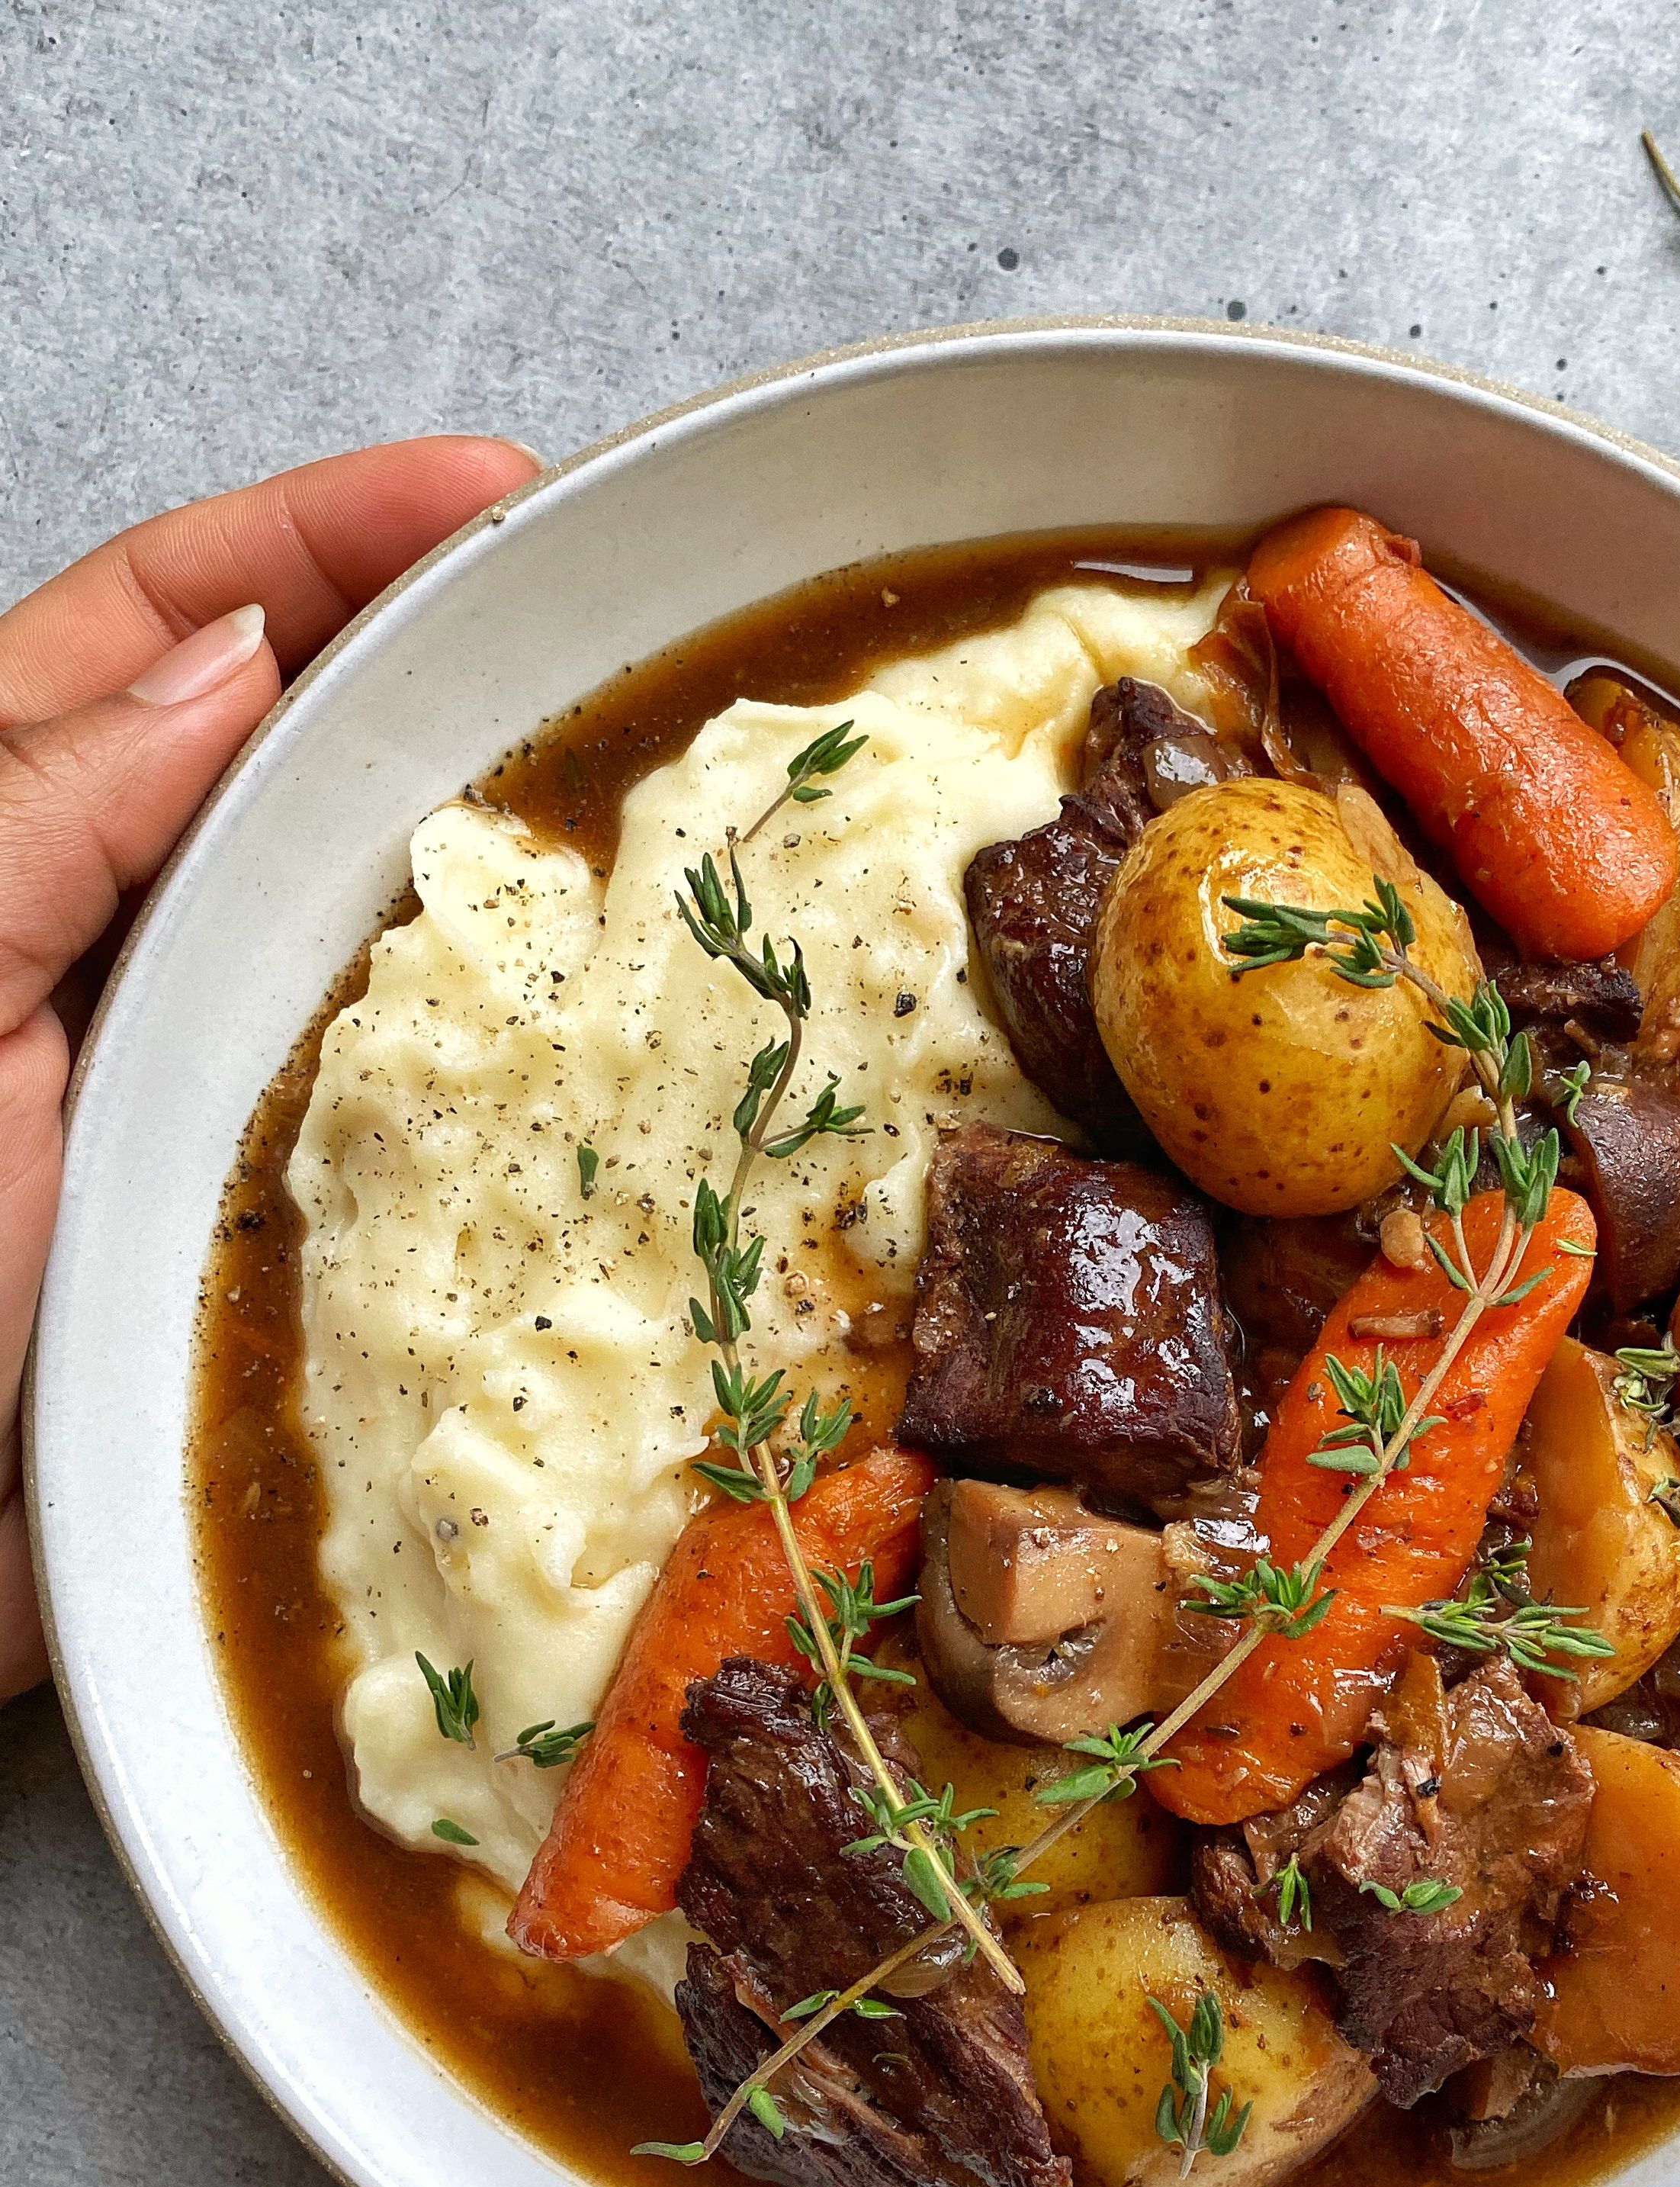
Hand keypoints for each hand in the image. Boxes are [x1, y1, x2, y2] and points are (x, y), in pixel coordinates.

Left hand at [0, 436, 537, 1698]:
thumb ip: (38, 815)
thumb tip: (225, 663)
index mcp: (3, 851)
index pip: (156, 630)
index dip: (316, 541)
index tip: (486, 488)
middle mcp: (115, 946)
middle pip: (294, 753)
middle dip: (441, 660)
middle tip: (607, 608)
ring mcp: (211, 1083)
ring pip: (375, 925)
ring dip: (496, 854)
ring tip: (641, 788)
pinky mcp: (289, 1230)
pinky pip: (423, 1118)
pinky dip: (512, 1068)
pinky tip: (601, 1040)